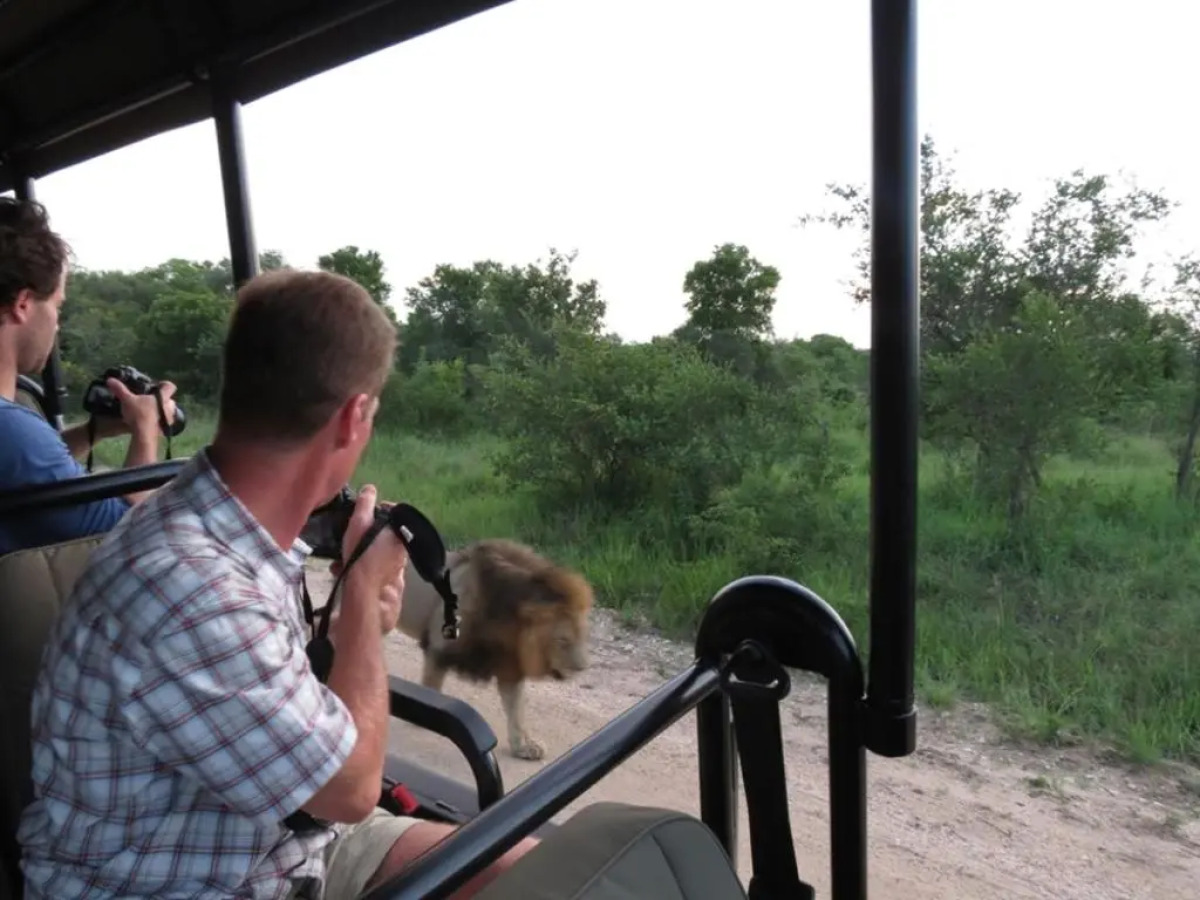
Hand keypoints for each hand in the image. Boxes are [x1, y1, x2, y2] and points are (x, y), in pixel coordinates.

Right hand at [110, 377, 176, 439]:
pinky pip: (164, 422)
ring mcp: (170, 418)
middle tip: (149, 399)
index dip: (163, 384)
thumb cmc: (138, 414)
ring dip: (160, 410)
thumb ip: (119, 389)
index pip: (170, 386)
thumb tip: (110, 380)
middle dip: (161, 399)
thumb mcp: (126, 400)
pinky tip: (148, 422)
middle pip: (169, 399)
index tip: (155, 386)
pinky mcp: (166, 429)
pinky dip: (158, 421)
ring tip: (148, 411)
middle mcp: (170, 406)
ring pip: (168, 411)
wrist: (144, 435)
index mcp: (163, 396)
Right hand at [339, 485, 407, 621]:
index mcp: (400, 534)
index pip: (394, 514)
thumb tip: (370, 488)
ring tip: (344, 550)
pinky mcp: (386, 579)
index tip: (364, 512)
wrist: (361, 590)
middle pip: (385, 533)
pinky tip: (344, 566)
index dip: (378, 509)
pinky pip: (374, 566)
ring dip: (362, 548)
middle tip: (352, 531)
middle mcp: (402, 550)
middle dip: (367, 531)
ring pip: (378, 550)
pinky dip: (361, 563)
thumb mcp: (360, 522)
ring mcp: (396, 566)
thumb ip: (365, 503)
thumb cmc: (361, 553)